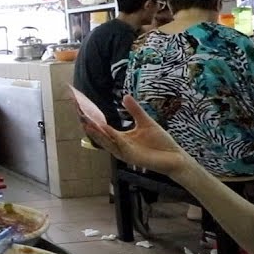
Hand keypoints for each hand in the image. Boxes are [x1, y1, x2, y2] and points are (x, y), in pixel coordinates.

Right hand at [75, 93, 191, 176]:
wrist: (175, 157)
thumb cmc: (161, 142)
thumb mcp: (146, 122)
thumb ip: (135, 110)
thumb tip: (124, 96)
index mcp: (121, 138)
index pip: (103, 128)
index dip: (93, 119)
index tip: (83, 109)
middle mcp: (119, 146)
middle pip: (100, 135)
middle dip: (89, 124)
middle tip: (79, 112)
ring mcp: (124, 152)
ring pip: (105, 141)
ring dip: (95, 132)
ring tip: (86, 122)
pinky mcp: (130, 157)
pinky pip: (118, 145)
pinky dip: (110, 136)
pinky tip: (104, 128)